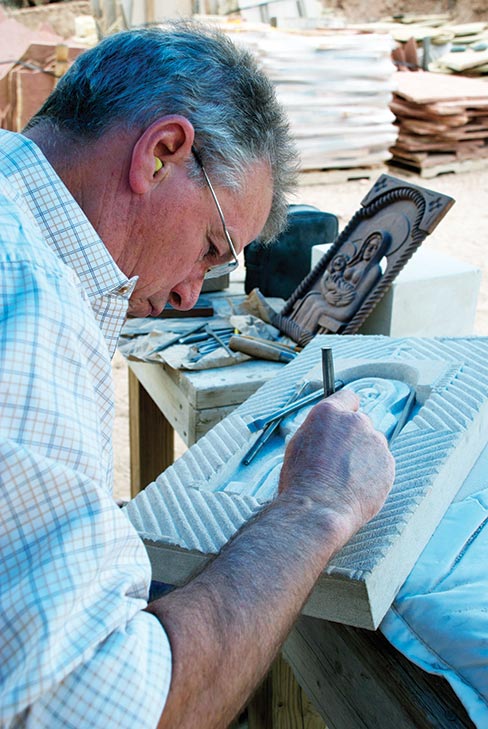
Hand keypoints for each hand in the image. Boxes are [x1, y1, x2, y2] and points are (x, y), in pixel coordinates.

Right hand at [278, 389, 394, 542]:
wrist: (320, 509)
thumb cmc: (302, 482)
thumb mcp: (298, 446)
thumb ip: (318, 431)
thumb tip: (325, 434)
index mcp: (329, 414)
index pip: (348, 397)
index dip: (346, 409)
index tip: (345, 419)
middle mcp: (355, 422)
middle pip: (360, 424)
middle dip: (353, 438)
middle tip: (339, 460)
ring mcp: (375, 442)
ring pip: (372, 445)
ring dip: (364, 457)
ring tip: (346, 479)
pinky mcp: (388, 463)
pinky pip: (382, 464)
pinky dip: (374, 474)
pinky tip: (357, 487)